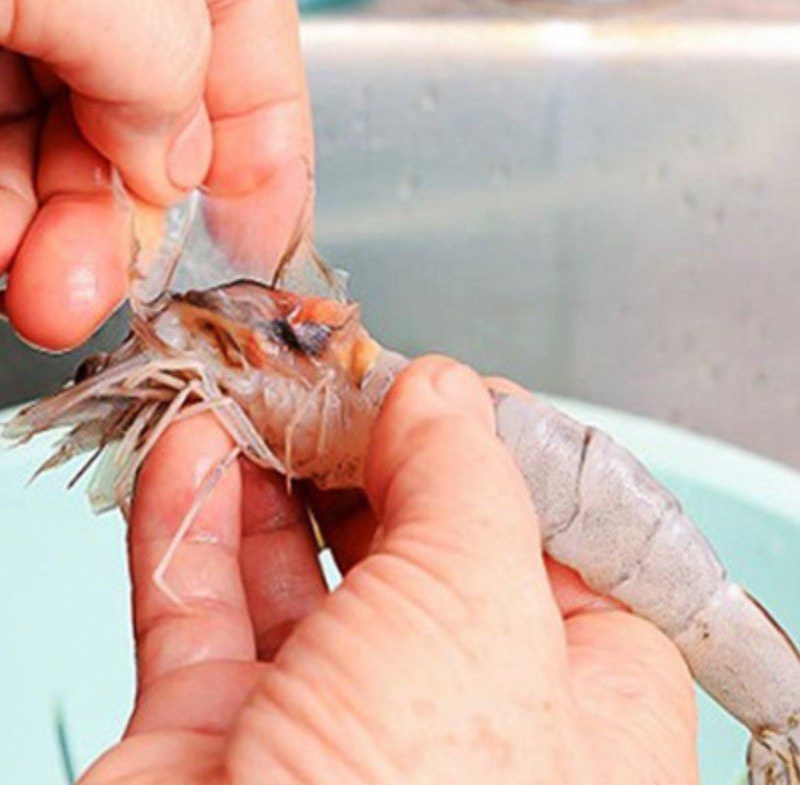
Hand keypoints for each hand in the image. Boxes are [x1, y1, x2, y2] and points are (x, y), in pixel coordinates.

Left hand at [0, 0, 310, 349]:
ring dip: (60, 241)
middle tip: (100, 291)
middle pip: (153, 126)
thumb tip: (174, 164)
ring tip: (38, 296)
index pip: (254, 60)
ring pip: (66, 151)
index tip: (262, 260)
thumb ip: (161, 63)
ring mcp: (29, 19)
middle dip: (133, 228)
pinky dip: (3, 216)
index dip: (269, 168)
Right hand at [81, 357, 697, 783]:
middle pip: (412, 542)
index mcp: (576, 701)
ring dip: (266, 471)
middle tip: (322, 374)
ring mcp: (329, 730)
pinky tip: (190, 452)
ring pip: (298, 567)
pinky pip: (203, 608)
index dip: (489, 449)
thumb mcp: (479, 614)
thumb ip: (466, 482)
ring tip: (247, 394)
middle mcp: (458, 715)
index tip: (434, 383)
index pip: (545, 538)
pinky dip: (192, 522)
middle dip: (362, 447)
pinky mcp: (214, 745)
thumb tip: (447, 393)